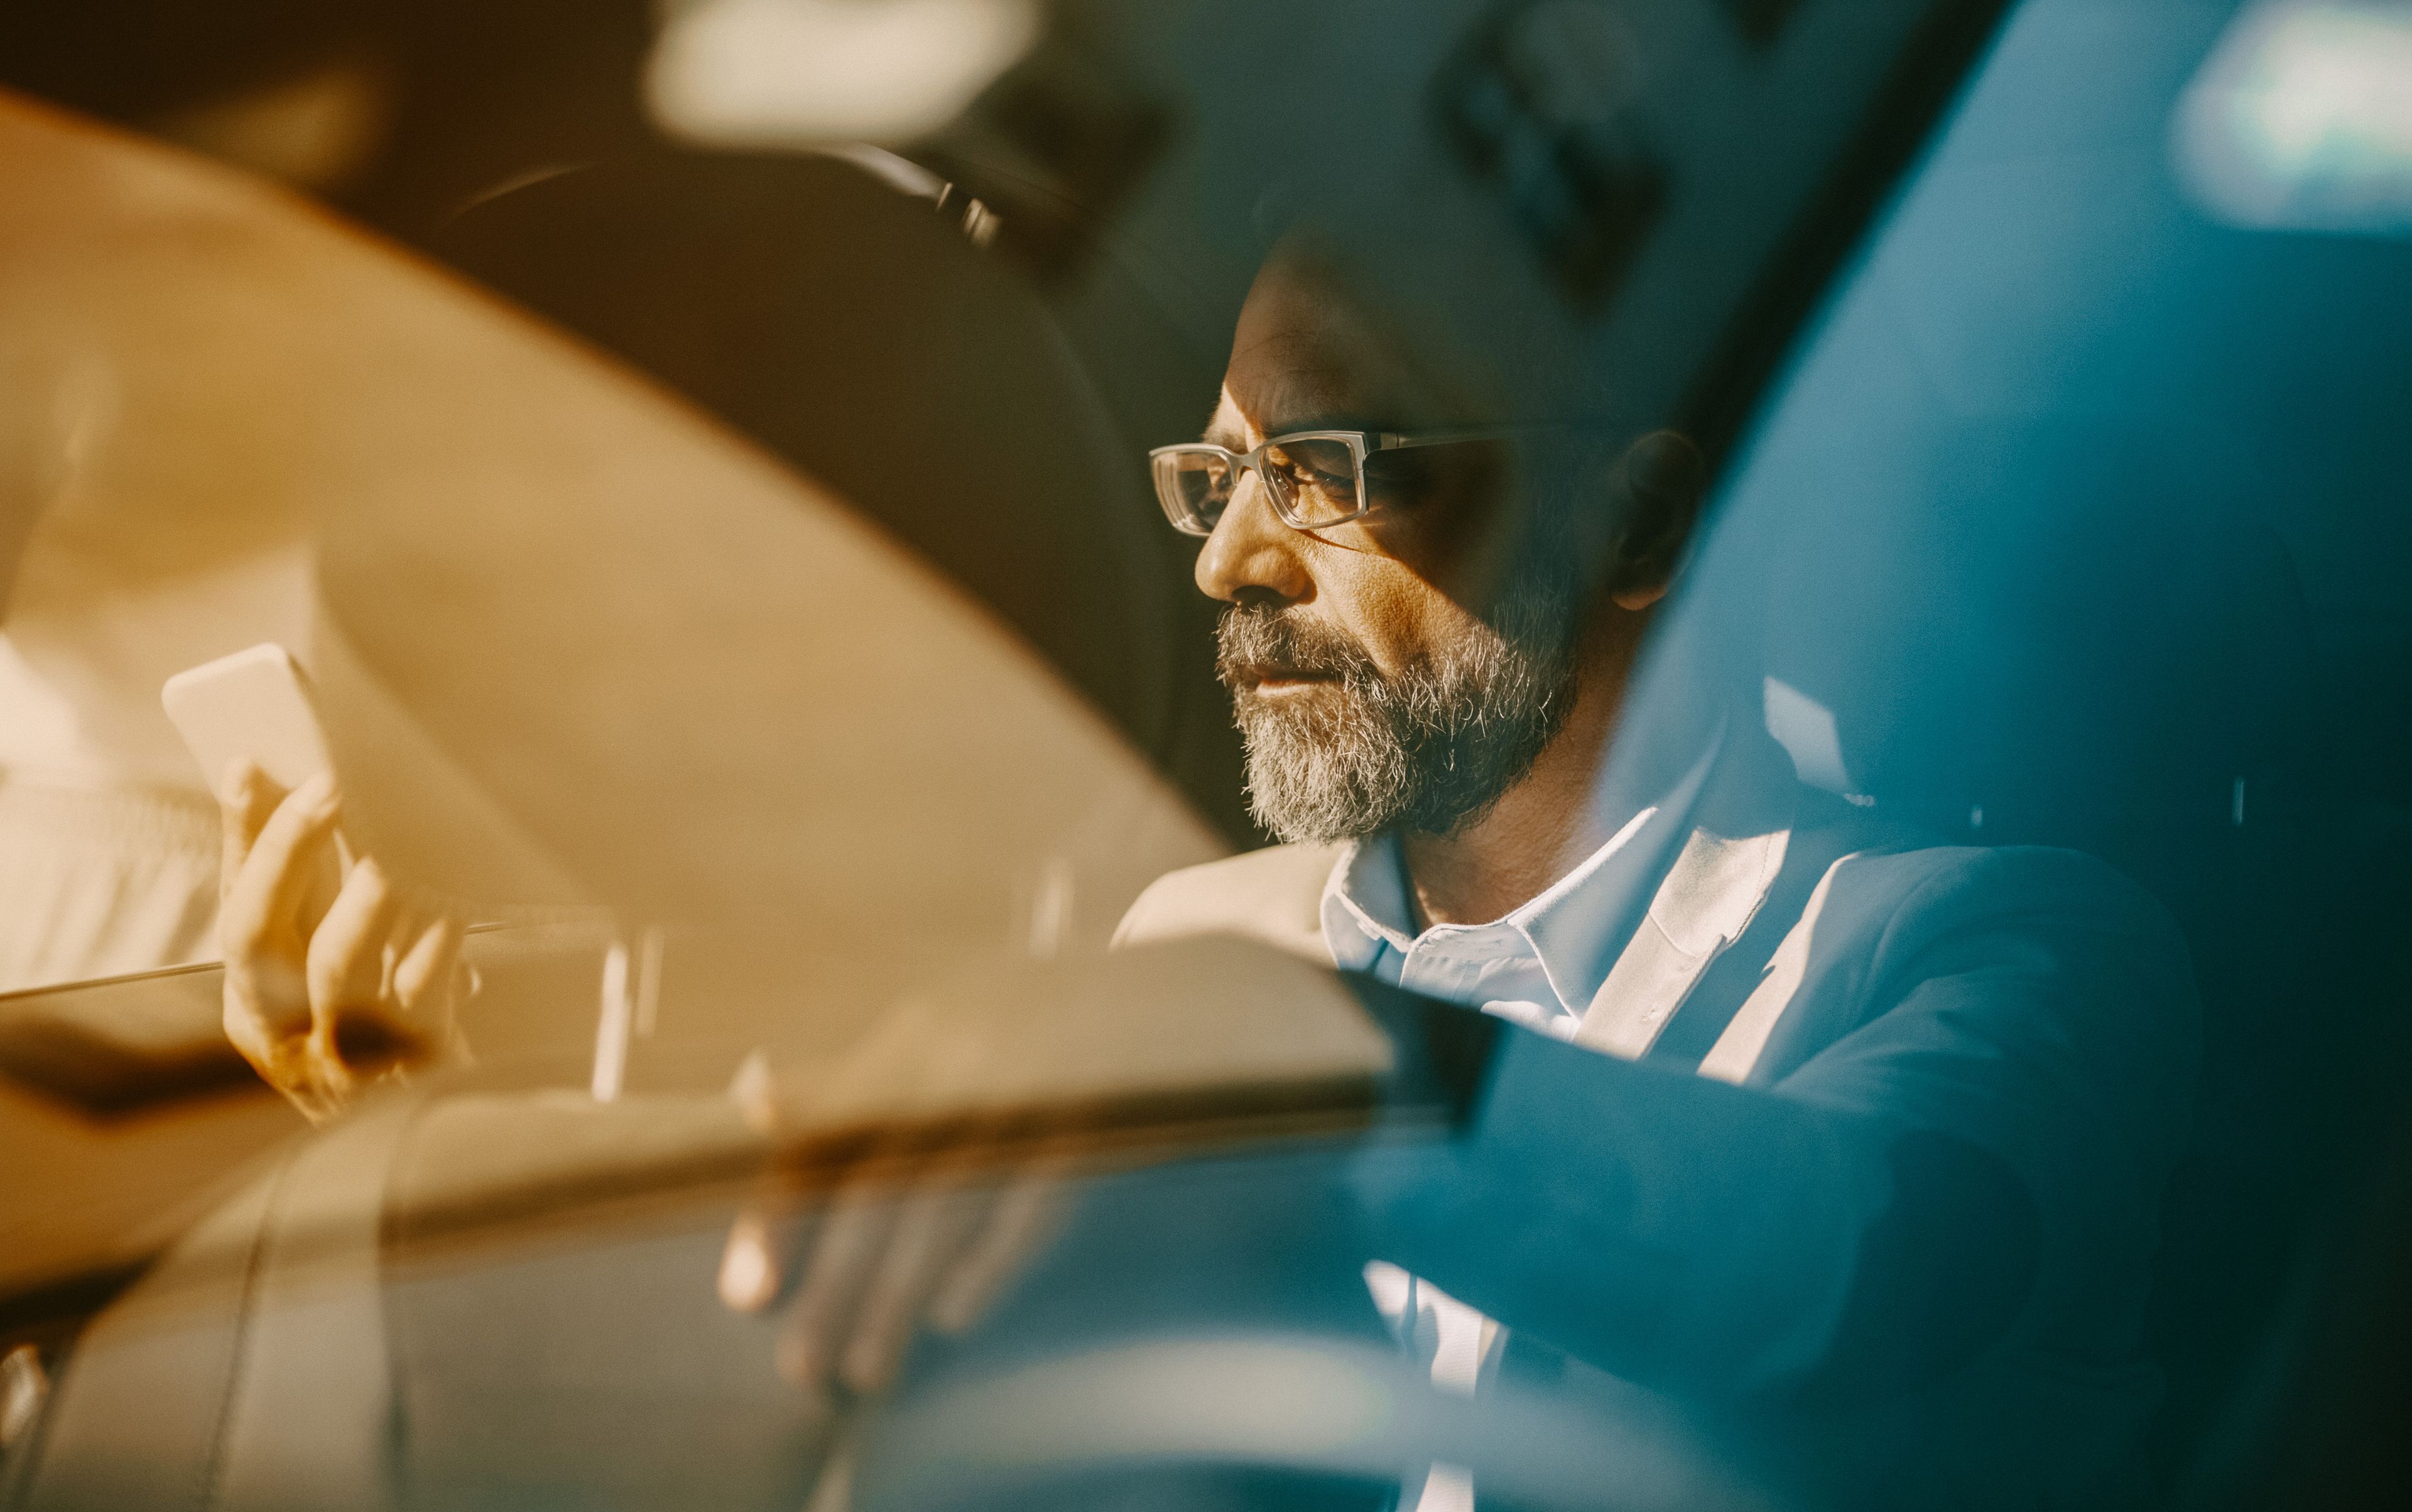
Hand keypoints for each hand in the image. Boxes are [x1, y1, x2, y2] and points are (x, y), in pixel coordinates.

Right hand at [217, 760, 468, 1121]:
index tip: (247, 764)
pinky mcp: (410, 1064)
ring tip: (399, 834)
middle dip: (288, 849)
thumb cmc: (390, 1043)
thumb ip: (326, 909)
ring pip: (337, 959)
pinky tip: (460, 893)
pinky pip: (422, 985)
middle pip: (258, 931)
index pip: (233, 910)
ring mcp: (340, 1056)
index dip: (239, 837)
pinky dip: (441, 933)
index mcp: (254, 1008)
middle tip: (328, 782)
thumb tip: (322, 798)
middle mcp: (281, 1033)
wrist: (443, 1141)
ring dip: (369, 888)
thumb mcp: (341, 981)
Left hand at [715, 1048, 1071, 1421]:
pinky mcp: (1093, 1124)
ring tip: (866, 1371)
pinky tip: (955, 1316)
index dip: (782, 1218)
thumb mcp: (934, 1027)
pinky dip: (992, 1258)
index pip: (827, 1135)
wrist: (1160, 989)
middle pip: (880, 1185)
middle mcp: (961, 1062)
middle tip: (800, 1369)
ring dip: (898, 1295)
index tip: (748, 1297)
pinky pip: (1034, 1200)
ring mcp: (1029, 1093)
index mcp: (912, 1038)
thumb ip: (848, 1076)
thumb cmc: (1026, 1021)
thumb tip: (752, 1105)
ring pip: (946, 1206)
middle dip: (833, 1284)